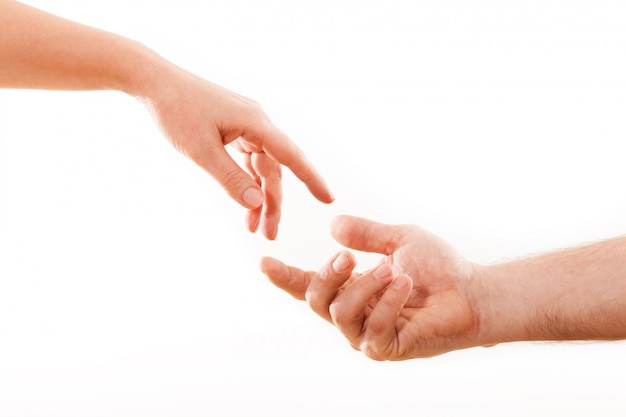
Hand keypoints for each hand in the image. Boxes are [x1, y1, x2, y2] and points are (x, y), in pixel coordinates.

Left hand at [138, 65, 333, 238]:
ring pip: (262, 168)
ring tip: (254, 227)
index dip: (312, 179)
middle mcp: (256, 123)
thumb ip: (230, 179)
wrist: (154, 82)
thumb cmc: (175, 111)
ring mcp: (245, 126)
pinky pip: (248, 161)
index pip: (291, 155)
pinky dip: (246, 182)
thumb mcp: (201, 151)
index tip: (328, 199)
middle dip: (273, 203)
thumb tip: (257, 202)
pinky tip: (244, 204)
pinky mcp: (234, 129)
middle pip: (274, 169)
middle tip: (269, 234)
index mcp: (255, 122)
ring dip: (259, 196)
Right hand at [261, 215, 483, 359]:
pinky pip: (371, 329)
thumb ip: (366, 234)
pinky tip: (405, 285)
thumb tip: (333, 225)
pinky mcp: (385, 349)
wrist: (471, 291)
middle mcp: (353, 313)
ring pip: (341, 312)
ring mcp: (366, 334)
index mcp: (351, 288)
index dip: (285, 276)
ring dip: (366, 286)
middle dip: (328, 274)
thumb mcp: (399, 239)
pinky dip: (387, 302)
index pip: (309, 285)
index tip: (264, 261)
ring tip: (396, 271)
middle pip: (317, 299)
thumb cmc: (438, 267)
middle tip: (348, 256)